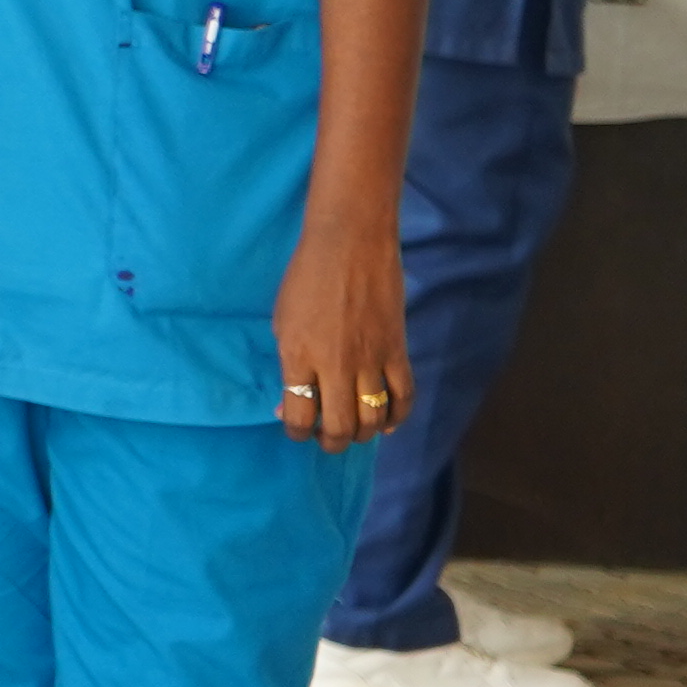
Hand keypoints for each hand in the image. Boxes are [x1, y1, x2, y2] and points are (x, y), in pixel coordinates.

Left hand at [272, 209, 410, 452]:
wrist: (350, 244)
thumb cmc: (306, 278)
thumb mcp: (282, 321)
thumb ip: (288, 363)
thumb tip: (288, 403)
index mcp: (298, 356)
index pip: (299, 416)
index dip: (296, 432)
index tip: (296, 430)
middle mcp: (335, 365)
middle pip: (339, 426)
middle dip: (330, 442)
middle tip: (327, 439)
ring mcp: (371, 359)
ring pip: (373, 418)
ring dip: (363, 433)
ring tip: (353, 431)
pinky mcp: (398, 350)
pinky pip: (404, 396)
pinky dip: (397, 417)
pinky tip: (387, 424)